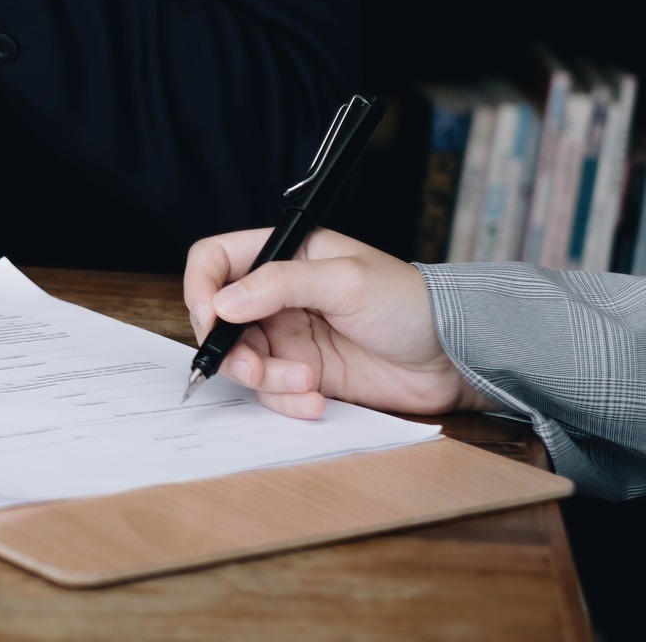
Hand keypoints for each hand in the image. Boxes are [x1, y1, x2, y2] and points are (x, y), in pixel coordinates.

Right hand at [183, 228, 494, 418]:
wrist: (454, 358)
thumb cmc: (411, 303)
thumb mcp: (346, 281)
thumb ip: (280, 285)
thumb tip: (223, 303)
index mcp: (284, 255)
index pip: (215, 260)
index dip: (201, 286)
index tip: (210, 317)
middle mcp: (276, 296)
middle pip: (217, 319)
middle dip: (228, 347)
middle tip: (251, 366)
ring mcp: (286, 337)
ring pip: (240, 360)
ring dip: (264, 379)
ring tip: (305, 383)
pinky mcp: (301, 374)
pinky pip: (269, 391)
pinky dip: (286, 400)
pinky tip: (317, 399)